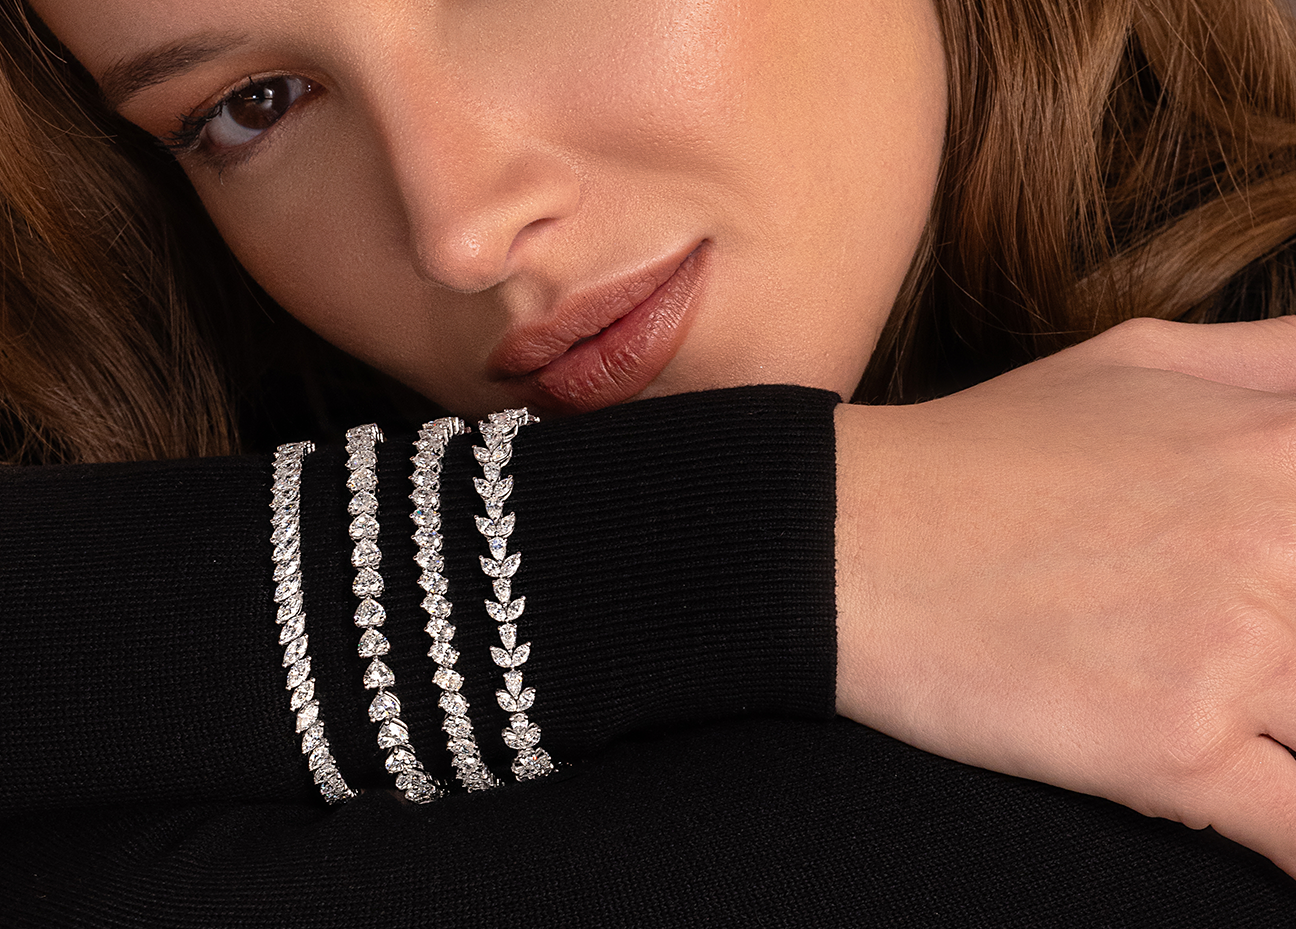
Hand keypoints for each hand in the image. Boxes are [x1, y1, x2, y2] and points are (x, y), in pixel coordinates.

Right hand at [835, 316, 1295, 875]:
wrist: (845, 542)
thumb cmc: (981, 453)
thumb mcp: (1133, 359)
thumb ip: (1278, 359)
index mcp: (1278, 448)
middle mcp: (1274, 544)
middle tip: (1277, 662)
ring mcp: (1227, 652)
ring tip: (1269, 723)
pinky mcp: (1169, 749)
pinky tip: (1282, 845)